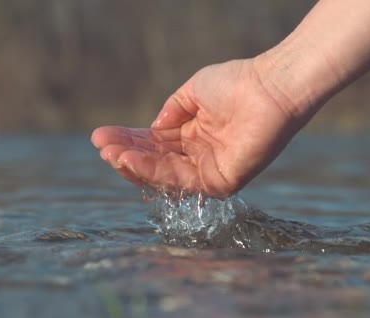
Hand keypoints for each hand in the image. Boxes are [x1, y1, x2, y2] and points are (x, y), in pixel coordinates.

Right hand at [91, 59, 312, 197]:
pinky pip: (179, 180)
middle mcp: (199, 157)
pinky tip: (130, 159)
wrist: (269, 87)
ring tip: (109, 154)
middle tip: (100, 146)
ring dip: (133, 165)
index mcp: (193, 136)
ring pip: (163, 175)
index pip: (154, 144)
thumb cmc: (236, 83)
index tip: (101, 136)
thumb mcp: (192, 92)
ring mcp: (209, 171)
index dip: (128, 141)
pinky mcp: (220, 183)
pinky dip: (153, 171)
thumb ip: (171, 112)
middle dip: (125, 154)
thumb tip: (151, 130)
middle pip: (155, 162)